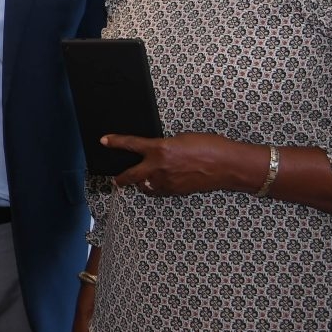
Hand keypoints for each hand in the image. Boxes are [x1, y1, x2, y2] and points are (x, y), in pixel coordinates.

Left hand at [104, 132, 254, 197]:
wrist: (227, 165)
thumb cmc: (209, 146)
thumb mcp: (181, 139)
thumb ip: (164, 146)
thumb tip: (157, 153)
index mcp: (159, 149)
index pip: (130, 144)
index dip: (115, 142)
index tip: (104, 140)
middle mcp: (159, 167)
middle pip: (130, 176)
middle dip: (121, 178)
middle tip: (115, 179)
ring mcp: (167, 182)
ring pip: (145, 186)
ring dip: (141, 183)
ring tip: (139, 181)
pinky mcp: (176, 191)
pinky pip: (159, 191)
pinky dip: (156, 188)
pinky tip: (159, 184)